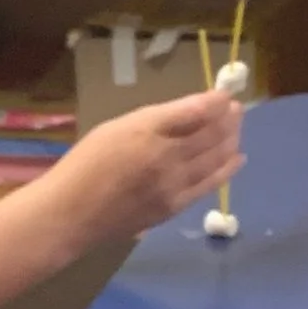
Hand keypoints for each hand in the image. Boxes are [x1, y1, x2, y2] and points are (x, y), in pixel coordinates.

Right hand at [39, 93, 245, 252]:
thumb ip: (154, 121)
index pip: (194, 111)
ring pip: (216, 157)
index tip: (224, 94)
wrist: (70, 214)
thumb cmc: (85, 165)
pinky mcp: (176, 206)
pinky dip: (228, 169)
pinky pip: (210, 184)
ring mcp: (174, 183)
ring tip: (237, 129)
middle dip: (228, 118)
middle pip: (211, 133)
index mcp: (145, 130)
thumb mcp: (114, 129)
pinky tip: (237, 159)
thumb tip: (190, 113)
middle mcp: (165, 155)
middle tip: (237, 109)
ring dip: (231, 140)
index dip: (215, 101)